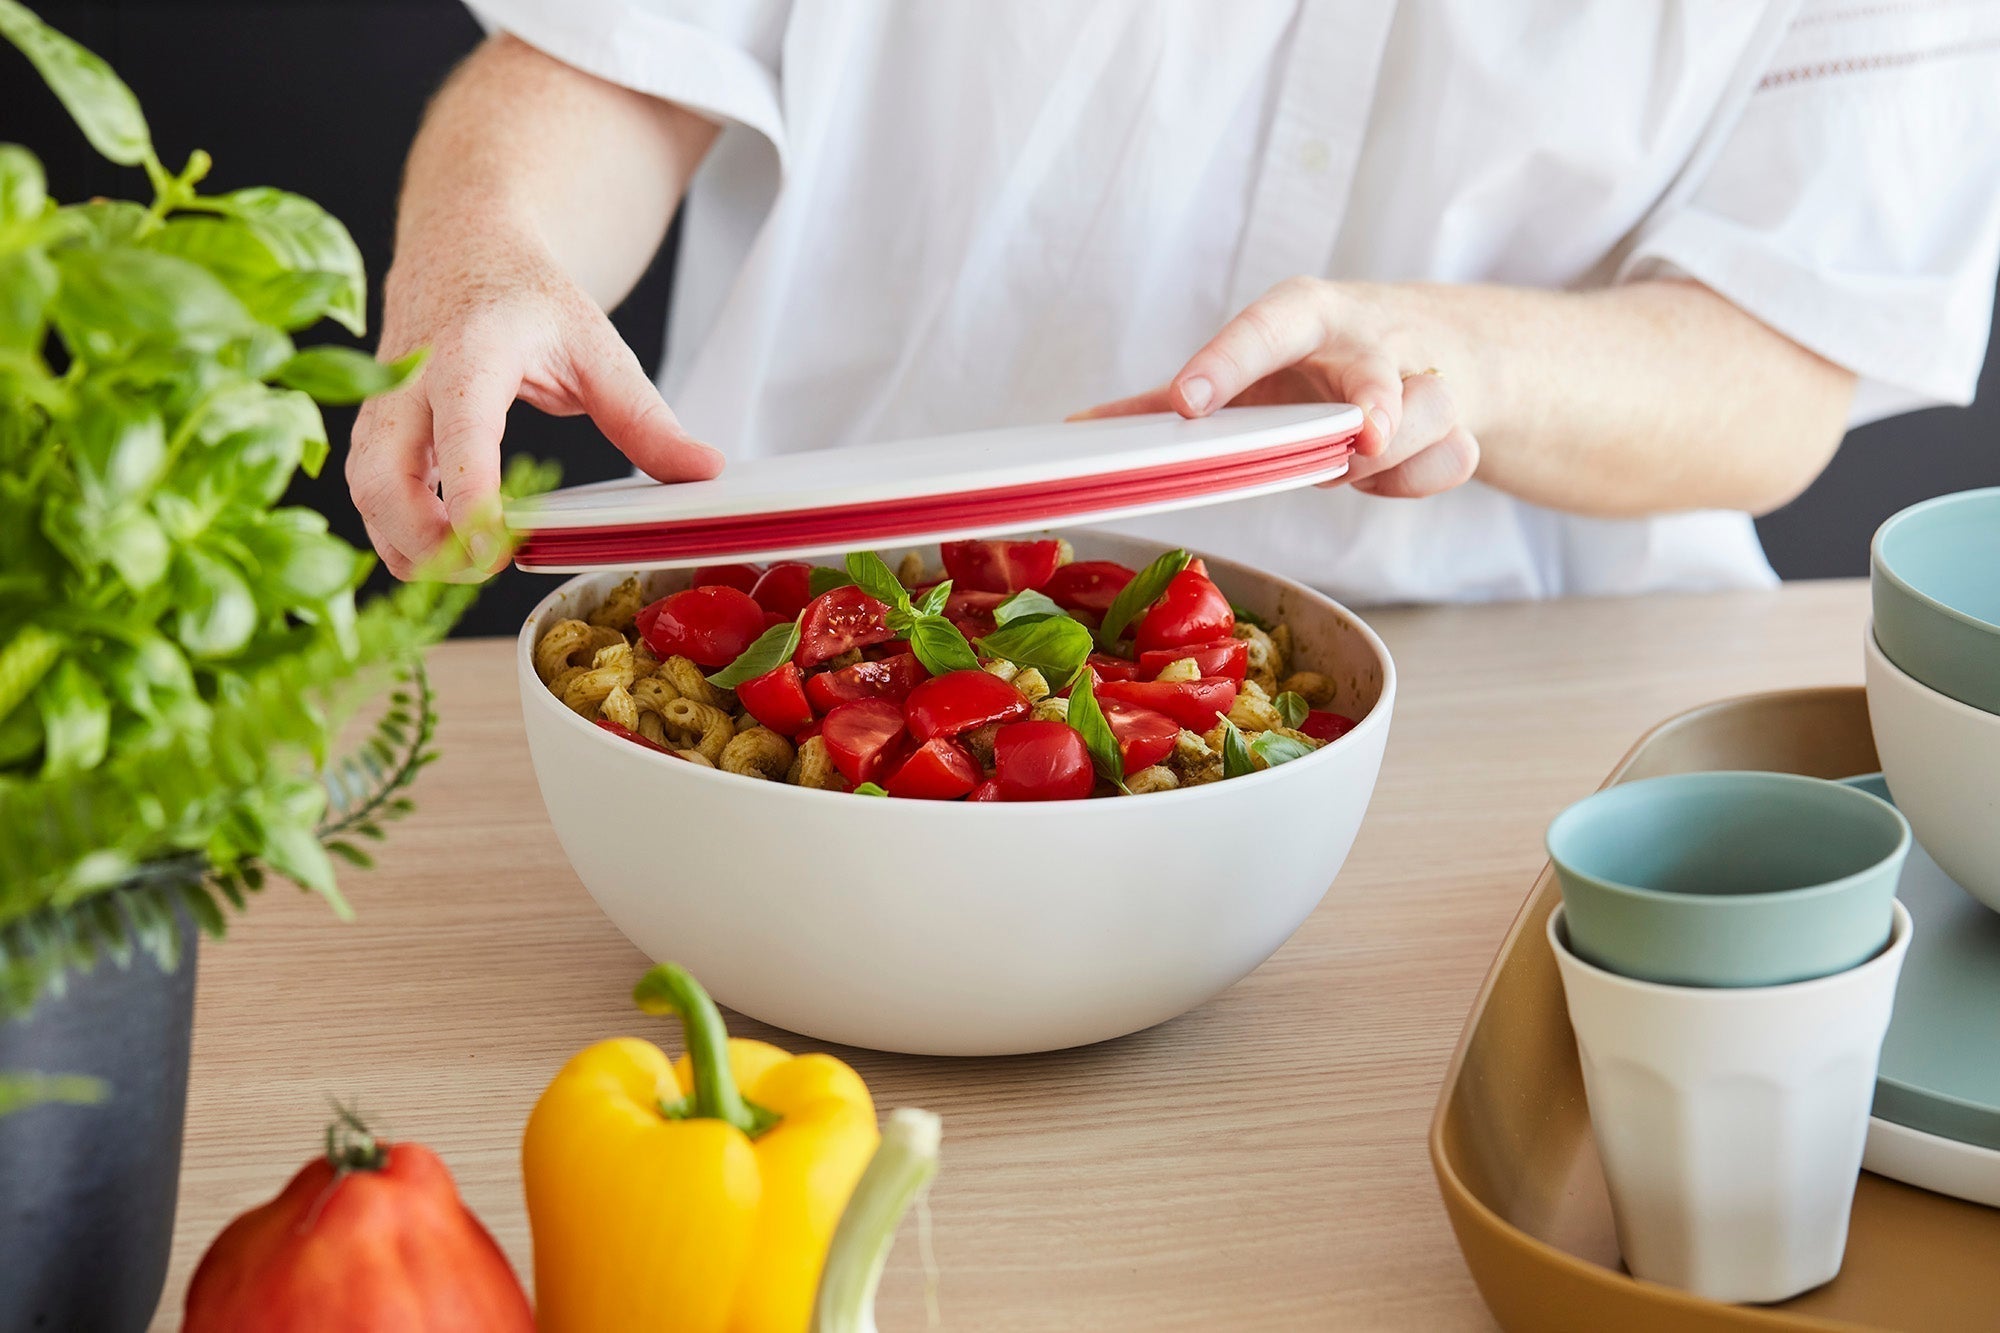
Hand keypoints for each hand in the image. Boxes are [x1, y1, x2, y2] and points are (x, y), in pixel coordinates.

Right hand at [348, 240, 722, 579]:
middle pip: (381, 474)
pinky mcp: (374, 427)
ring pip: (363, 490)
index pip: (460, 434)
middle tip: (481, 570)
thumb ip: (646, 418)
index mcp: (472, 352)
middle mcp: (410, 379)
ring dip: (404, 544)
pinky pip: (366, 490)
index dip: (468, 499)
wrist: (465, 246)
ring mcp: (381, 404)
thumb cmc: (531, 300)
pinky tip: (442, 550)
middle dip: (422, 539)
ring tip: (466, 569)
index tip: (490, 549)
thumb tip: (704, 471)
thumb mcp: (599, 349)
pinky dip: (396, 530)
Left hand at [1076, 278, 1479, 498]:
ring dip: (1392, 456)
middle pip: (1374, 368)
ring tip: (1358, 460)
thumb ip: (1166, 401)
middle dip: (1374, 403)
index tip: (1185, 403)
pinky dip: (1419, 479)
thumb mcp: (1250, 367)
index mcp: (1304, 317)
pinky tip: (1397, 471)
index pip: (1264, 327)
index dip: (1224, 363)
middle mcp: (1367, 340)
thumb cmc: (1322, 361)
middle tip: (1363, 438)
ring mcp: (1422, 378)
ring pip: (1426, 416)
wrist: (1444, 347)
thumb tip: (1079, 432)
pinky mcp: (1459, 422)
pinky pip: (1448, 461)